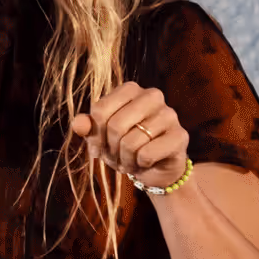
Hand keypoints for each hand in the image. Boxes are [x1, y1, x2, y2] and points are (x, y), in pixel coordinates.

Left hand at [70, 81, 189, 186]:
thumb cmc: (124, 147)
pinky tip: (145, 162)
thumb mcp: (101, 137)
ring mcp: (169, 114)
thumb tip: (78, 124)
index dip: (95, 134)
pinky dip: (140, 164)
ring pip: (130, 142)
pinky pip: (147, 154)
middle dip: (110, 148)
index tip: (100, 146)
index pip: (100, 110)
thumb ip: (88, 127)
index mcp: (130, 90)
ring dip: (124, 160)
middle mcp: (152, 96)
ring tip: (130, 160)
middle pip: (115, 125)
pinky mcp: (180, 136)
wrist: (155, 168)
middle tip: (116, 156)